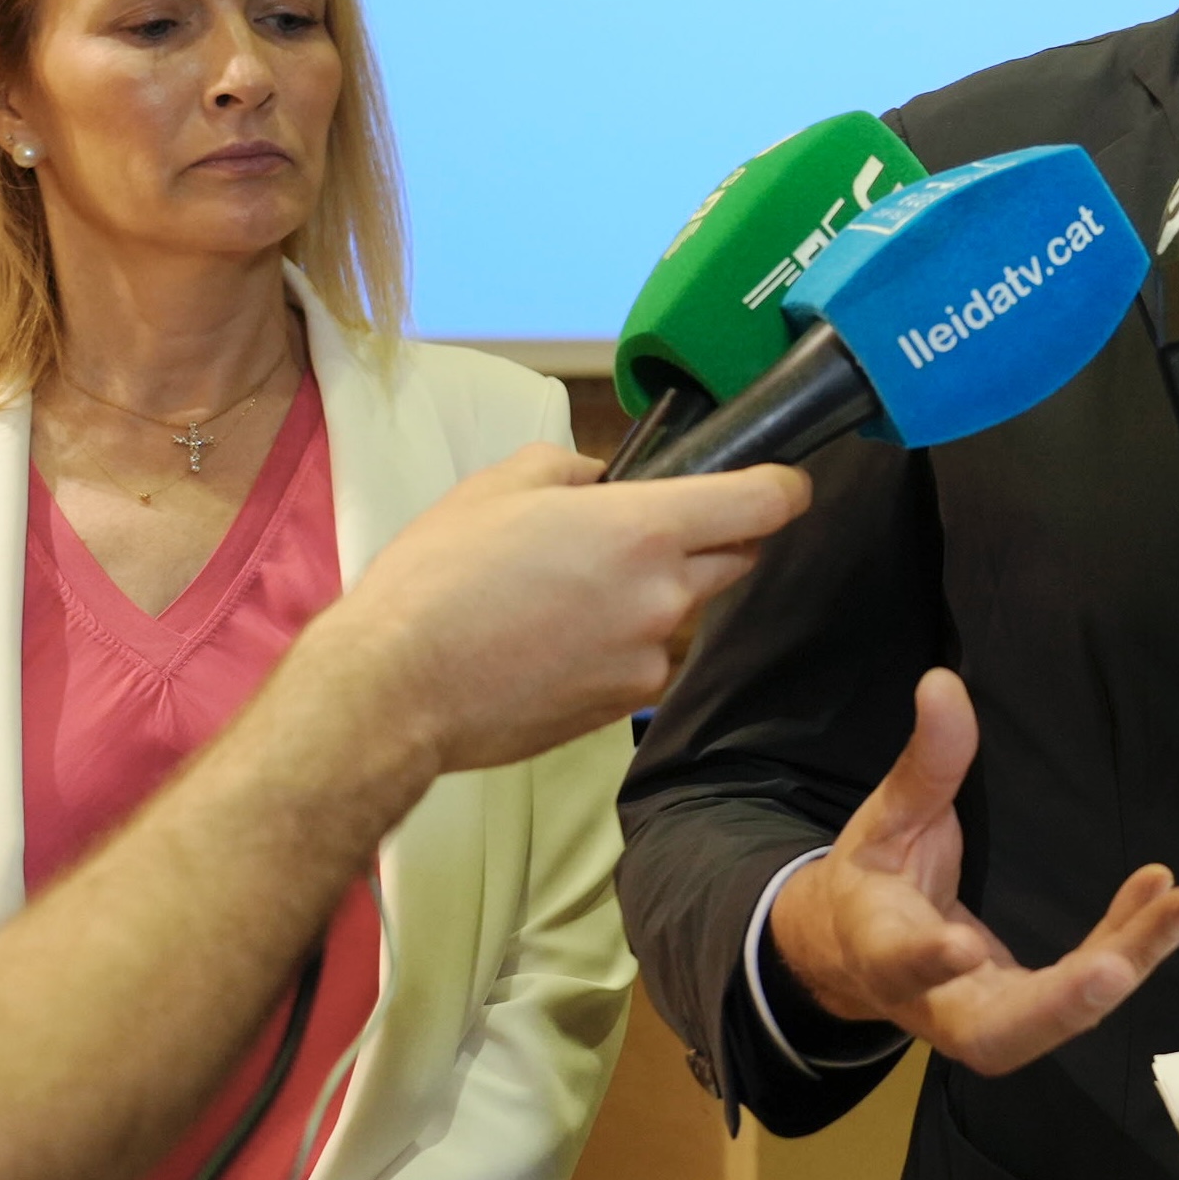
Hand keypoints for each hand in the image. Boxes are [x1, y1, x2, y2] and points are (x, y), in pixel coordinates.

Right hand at [312, 446, 808, 777]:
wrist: (396, 690)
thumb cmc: (440, 579)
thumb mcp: (502, 486)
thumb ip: (575, 471)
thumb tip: (605, 482)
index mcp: (646, 530)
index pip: (765, 504)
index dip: (783, 487)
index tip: (779, 483)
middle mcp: (665, 597)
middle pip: (736, 558)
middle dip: (708, 539)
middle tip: (638, 534)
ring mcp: (648, 660)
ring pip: (681, 612)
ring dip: (653, 596)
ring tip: (569, 593)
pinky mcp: (623, 708)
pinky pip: (644, 661)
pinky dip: (619, 645)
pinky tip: (554, 639)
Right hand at [771, 670, 1178, 1073]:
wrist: (862, 951)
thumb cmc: (874, 879)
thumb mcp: (884, 820)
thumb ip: (923, 764)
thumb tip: (941, 683)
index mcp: (880, 951)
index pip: (900, 965)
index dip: (929, 962)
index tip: (963, 946)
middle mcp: (935, 1003)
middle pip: (995, 1032)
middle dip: (1060, 1006)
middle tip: (1117, 970)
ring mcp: (986, 1014)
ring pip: (1055, 1019)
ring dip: (1125, 967)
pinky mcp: (1028, 1010)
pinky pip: (1085, 989)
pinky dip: (1130, 946)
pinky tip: (1169, 899)